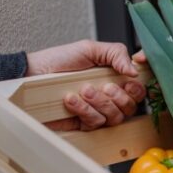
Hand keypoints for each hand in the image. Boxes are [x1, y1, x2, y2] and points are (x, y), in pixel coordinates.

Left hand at [27, 40, 145, 130]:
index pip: (139, 89)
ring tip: (83, 90)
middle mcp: (110, 97)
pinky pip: (96, 123)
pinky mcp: (85, 124)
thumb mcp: (90, 49)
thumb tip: (135, 70)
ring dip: (100, 103)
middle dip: (119, 97)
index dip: (139, 87)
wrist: (33, 75)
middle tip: (104, 87)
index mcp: (115, 79)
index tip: (129, 80)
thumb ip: (116, 54)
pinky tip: (71, 99)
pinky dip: (84, 110)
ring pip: (115, 116)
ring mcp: (99, 111)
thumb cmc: (59, 61)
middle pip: (131, 106)